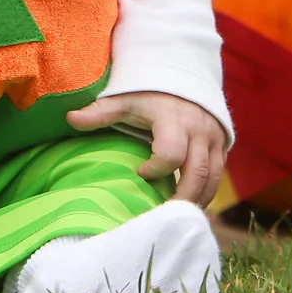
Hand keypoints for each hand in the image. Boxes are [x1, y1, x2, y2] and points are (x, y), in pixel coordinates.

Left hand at [68, 92, 228, 205]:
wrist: (182, 75)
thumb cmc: (149, 92)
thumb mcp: (125, 100)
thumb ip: (100, 112)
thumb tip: (70, 119)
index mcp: (173, 119)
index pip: (171, 152)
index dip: (156, 168)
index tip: (139, 172)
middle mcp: (198, 130)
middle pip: (197, 172)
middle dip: (180, 198)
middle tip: (160, 216)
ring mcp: (213, 138)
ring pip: (212, 179)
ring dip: (195, 201)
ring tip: (173, 217)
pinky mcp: (221, 146)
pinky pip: (218, 177)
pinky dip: (205, 194)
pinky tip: (187, 206)